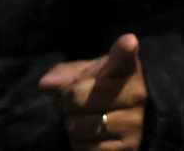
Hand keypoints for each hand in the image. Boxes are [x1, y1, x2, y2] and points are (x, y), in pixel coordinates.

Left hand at [39, 33, 146, 150]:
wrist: (126, 123)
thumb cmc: (102, 90)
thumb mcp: (86, 76)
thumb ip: (65, 75)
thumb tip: (46, 84)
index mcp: (127, 69)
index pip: (123, 59)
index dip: (124, 50)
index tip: (128, 42)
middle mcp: (137, 94)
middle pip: (79, 97)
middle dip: (66, 101)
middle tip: (72, 101)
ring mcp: (134, 123)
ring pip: (79, 126)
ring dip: (72, 124)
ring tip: (82, 118)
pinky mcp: (128, 148)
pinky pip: (86, 148)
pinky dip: (80, 145)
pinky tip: (92, 136)